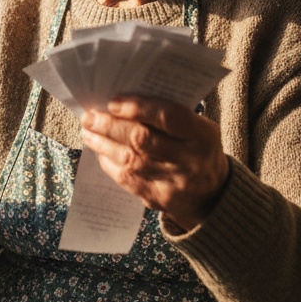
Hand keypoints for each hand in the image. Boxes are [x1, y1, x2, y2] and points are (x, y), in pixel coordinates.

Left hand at [80, 97, 229, 232]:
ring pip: (130, 160)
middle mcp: (189, 160)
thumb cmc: (197, 150)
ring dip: (103, 144)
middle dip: (110, 126)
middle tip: (89, 116)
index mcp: (202, 136)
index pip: (168, 117)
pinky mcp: (157, 199)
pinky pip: (127, 180)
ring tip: (88, 131)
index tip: (113, 102)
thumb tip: (122, 102)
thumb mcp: (198, 129)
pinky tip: (99, 150)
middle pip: (143, 140)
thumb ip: (168, 115)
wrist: (212, 196)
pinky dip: (109, 162)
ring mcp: (173, 183)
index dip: (138, 108)